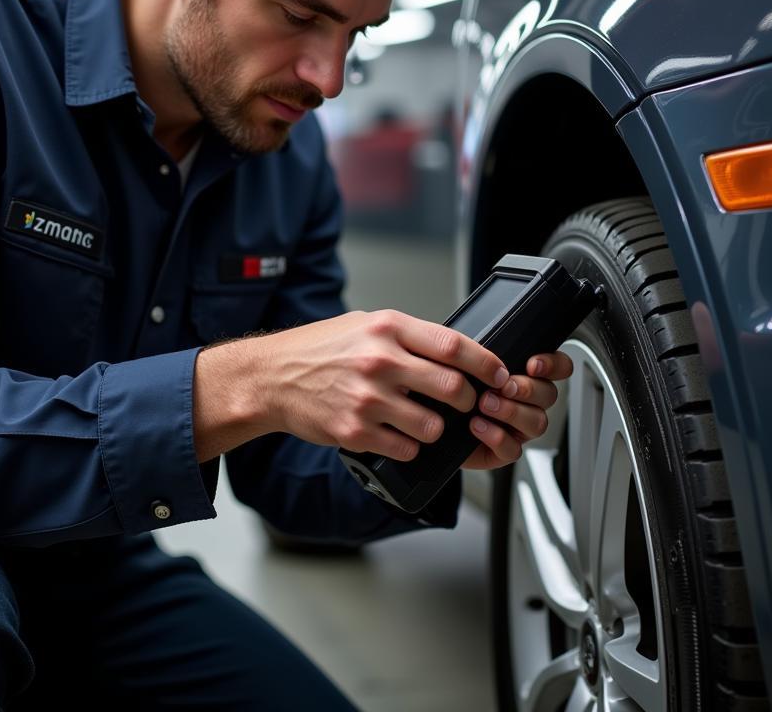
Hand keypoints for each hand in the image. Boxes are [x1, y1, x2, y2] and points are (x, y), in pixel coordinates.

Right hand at [194, 309, 506, 462]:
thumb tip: (453, 352)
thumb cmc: (318, 349)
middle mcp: (380, 361)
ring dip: (438, 428)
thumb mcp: (365, 324)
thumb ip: (407, 336)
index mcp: (387, 328)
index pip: (454, 345)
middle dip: (468, 401)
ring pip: (433, 425)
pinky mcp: (356, 431)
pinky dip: (409, 445)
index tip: (499, 374)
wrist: (272, 377)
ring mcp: (368, 398)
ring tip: (424, 420)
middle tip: (465, 403)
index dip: (487, 363)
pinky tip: (397, 434)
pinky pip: (406, 447)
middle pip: (452, 387)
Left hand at [460, 351, 573, 470]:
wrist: (428, 418)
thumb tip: (496, 354)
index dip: (553, 365)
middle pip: (549, 395)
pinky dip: (496, 436)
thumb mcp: (467, 360)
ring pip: (537, 422)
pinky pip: (514, 449)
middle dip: (527, 389)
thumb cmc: (451, 386)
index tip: (532, 364)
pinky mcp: (503, 451)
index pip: (558, 367)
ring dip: (512, 411)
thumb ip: (487, 356)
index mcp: (524, 375)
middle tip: (502, 386)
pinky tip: (477, 426)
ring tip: (484, 405)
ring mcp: (518, 427)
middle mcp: (527, 402)